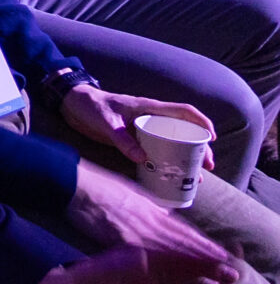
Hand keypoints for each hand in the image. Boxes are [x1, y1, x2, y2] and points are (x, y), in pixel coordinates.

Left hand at [61, 84, 214, 169]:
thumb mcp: (106, 122)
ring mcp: (144, 129)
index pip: (184, 111)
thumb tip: (143, 159)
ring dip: (186, 158)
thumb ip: (122, 139)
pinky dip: (166, 162)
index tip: (211, 138)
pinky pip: (157, 149)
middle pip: (184, 131)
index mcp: (150, 107)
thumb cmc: (90, 106)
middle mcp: (151, 118)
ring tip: (195, 177)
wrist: (72, 105)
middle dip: (200, 148)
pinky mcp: (135, 139)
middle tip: (207, 167)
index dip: (201, 122)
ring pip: (173, 142)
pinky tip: (170, 176)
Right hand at [66, 160, 238, 266]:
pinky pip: (148, 265)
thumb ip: (151, 208)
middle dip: (210, 264)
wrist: (75, 185)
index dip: (207, 247)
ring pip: (174, 258)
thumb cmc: (101, 186)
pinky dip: (164, 277)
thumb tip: (165, 216)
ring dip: (196, 273)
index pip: (187, 232)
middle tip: (231, 277)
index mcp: (154, 212)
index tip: (225, 258)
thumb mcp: (133, 193)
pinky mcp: (122, 244)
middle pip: (186, 248)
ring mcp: (138, 235)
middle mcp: (151, 224)